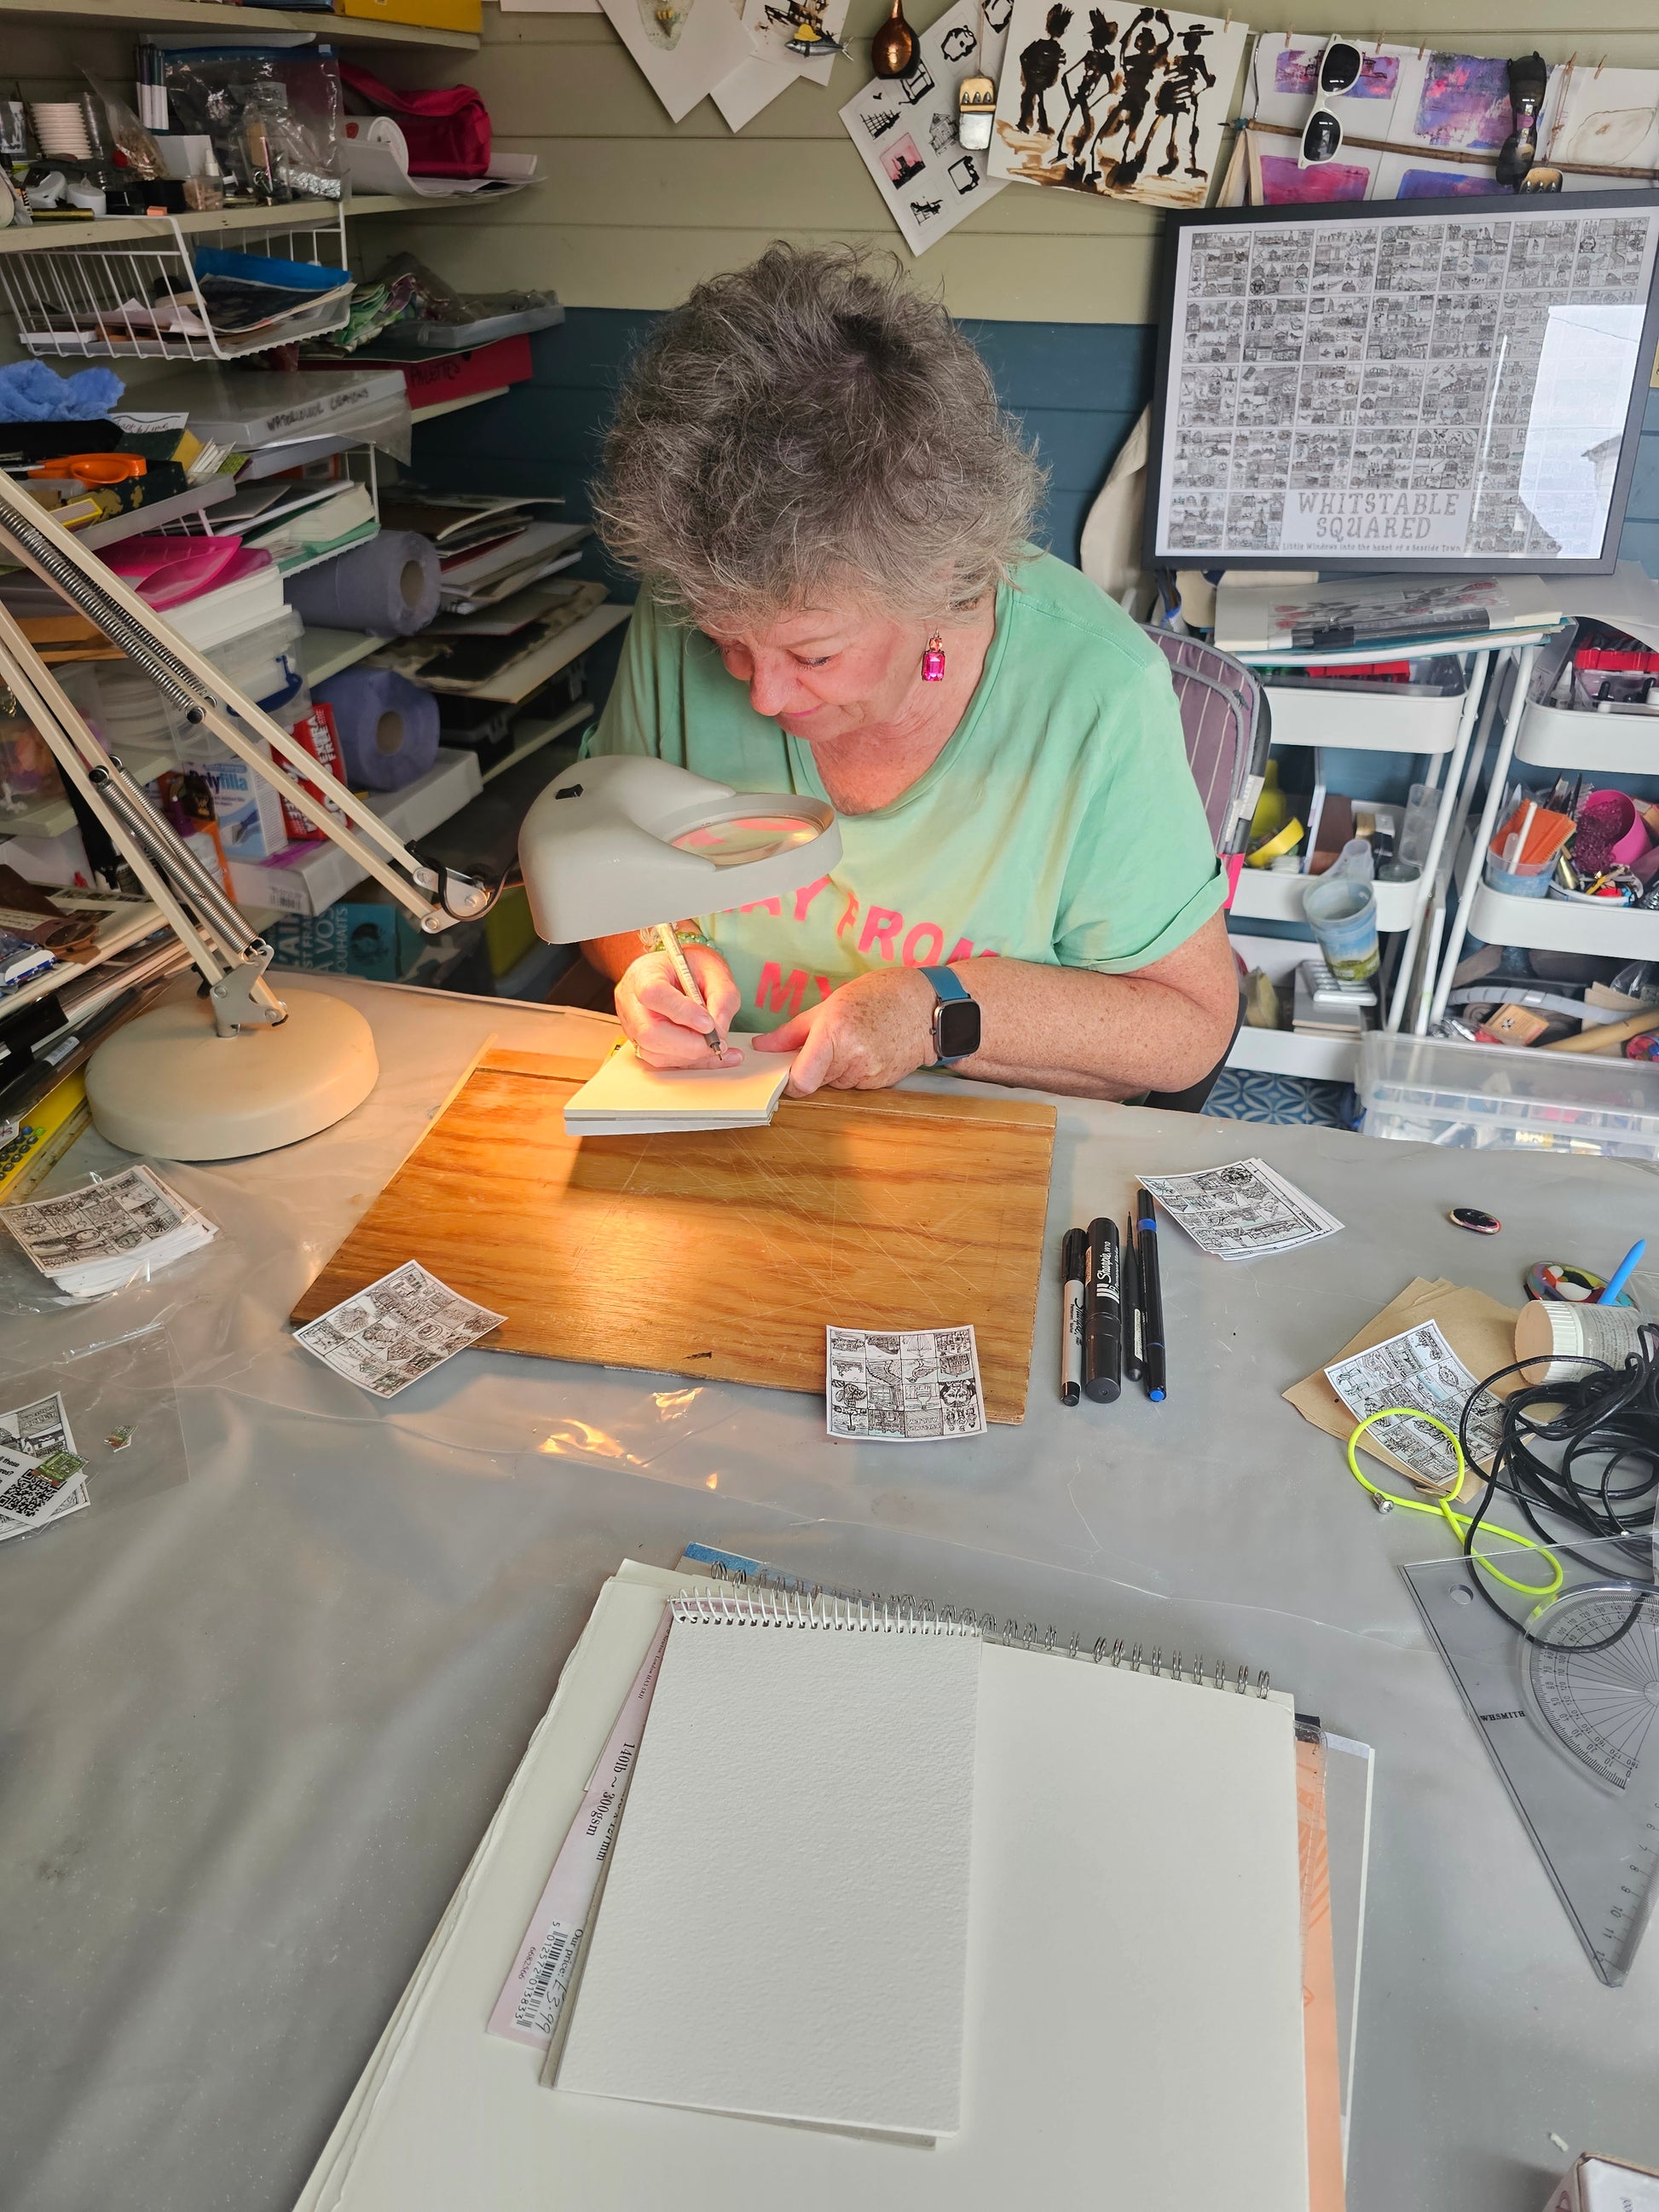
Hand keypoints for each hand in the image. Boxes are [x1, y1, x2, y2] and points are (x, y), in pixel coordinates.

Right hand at [615, 943, 742, 1068]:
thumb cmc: (690, 965)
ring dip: (690, 1056)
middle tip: (717, 1042)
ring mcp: (632, 1024)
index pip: (654, 994)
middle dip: (688, 1044)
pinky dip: (690, 1061)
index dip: (682, 1012)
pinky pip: (662, 1060)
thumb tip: (719, 1030)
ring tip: (718, 1048)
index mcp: (644, 973)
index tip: (708, 1024)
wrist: (677, 970)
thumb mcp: (714, 969)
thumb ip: (722, 997)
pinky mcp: (641, 1042)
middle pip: (649, 1032)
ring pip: (654, 1053)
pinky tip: (711, 1055)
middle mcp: (631, 1000)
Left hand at [753, 967, 934, 1094]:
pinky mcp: (881, 1083)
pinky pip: (854, 1084)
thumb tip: (762, 1046)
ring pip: (835, 1084)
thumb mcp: (829, 1004)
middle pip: (815, 1082)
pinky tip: (867, 1050)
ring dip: (835, 1070)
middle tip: (828, 1043)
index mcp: (833, 1034)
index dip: (790, 1081)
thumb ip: (792, 1031)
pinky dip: (853, 1072)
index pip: (801, 1081)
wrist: (925, 1005)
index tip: (789, 1071)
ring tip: (853, 1042)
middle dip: (814, 1068)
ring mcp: (869, 1073)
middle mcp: (851, 1058)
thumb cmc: (877, 996)